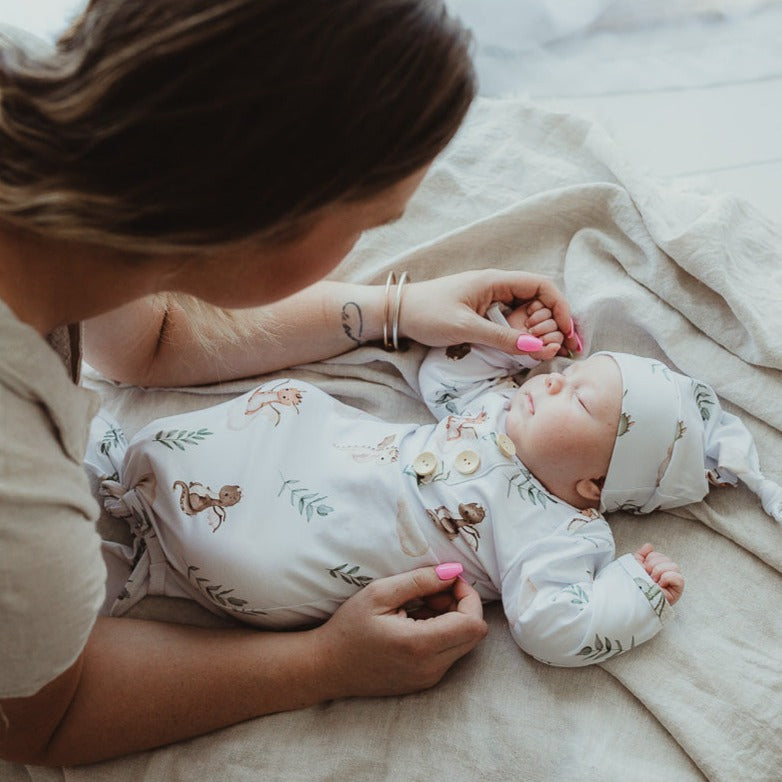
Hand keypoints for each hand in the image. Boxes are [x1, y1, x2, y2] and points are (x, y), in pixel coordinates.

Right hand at [311, 566, 487, 697]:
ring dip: (452, 619)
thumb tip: (454, 571)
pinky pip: (449, 654)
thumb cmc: (349, 627)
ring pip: (463, 644)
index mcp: (420, 645)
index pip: (473, 623)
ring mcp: (429, 679)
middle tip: (432, 593)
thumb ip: (420, 581)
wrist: (327, 667)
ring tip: (419, 606)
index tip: (446, 581)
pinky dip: (442, 633)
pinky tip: (415, 622)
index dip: (467, 596)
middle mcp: (430, 668)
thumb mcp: (380, 593)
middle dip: (462, 606)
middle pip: (474, 634)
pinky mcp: (425, 682)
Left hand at [399, 269, 578, 356]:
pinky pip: (511, 323)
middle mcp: (498, 287)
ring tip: (539, 352)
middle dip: (551, 325)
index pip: (543, 287)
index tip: (567, 334)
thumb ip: (502, 338)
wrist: (396, 313)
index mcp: (496, 281)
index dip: (561, 309)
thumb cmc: (427, 313)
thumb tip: (538, 348)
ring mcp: (490, 300)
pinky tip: (524, 350)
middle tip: (552, 350)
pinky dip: (521, 336)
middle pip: (539, 302)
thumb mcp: (466, 328)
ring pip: (526, 314)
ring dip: (537, 332)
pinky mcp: (482, 313)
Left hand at [634, 543, 684, 605]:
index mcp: (656, 569)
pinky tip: (660, 584)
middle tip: (648, 575)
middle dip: (654, 565)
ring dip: (660, 571)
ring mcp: (672, 583)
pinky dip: (668, 578)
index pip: (659, 555)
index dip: (650, 559)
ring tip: (653, 580)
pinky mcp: (676, 591)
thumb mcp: (635, 566)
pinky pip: (679, 578)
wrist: (631, 598)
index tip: (643, 568)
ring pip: (674, 566)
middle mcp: (666, 575)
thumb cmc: (633, 584)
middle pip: (667, 559)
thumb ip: (641, 555)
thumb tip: (649, 546)